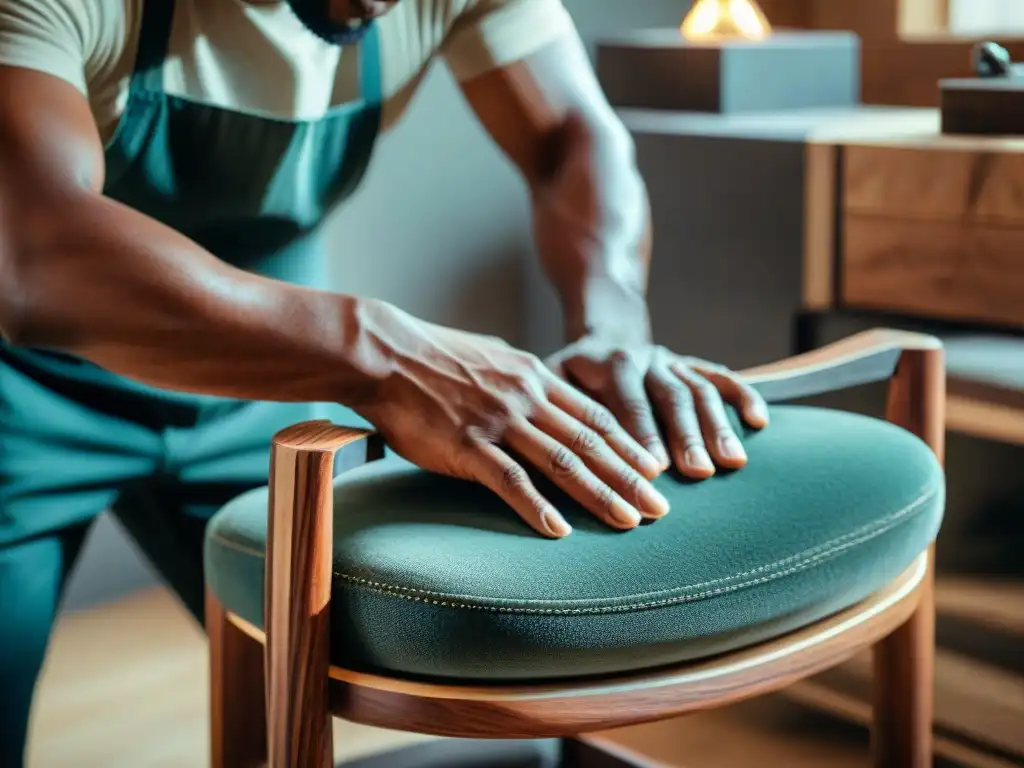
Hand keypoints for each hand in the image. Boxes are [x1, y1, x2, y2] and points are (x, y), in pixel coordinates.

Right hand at [353, 302, 671, 537]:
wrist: (383, 352)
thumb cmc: (432, 355)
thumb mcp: (490, 354)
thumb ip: (520, 373)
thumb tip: (537, 382)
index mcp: (534, 376)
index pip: (594, 415)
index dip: (629, 445)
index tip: (655, 469)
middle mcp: (526, 397)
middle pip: (590, 442)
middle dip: (629, 477)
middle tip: (661, 508)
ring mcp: (497, 420)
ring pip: (561, 461)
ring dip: (599, 494)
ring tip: (629, 522)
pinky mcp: (465, 444)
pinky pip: (508, 479)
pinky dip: (536, 505)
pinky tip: (558, 529)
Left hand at [547, 336, 768, 477]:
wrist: (602, 332)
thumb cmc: (569, 372)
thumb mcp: (550, 379)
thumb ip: (553, 407)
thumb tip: (546, 448)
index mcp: (609, 363)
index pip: (627, 401)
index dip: (641, 434)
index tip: (654, 470)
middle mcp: (645, 359)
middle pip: (670, 397)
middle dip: (686, 435)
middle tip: (699, 473)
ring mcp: (672, 361)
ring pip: (698, 390)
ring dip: (717, 426)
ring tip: (732, 463)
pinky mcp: (691, 365)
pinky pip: (721, 377)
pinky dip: (743, 396)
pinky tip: (759, 421)